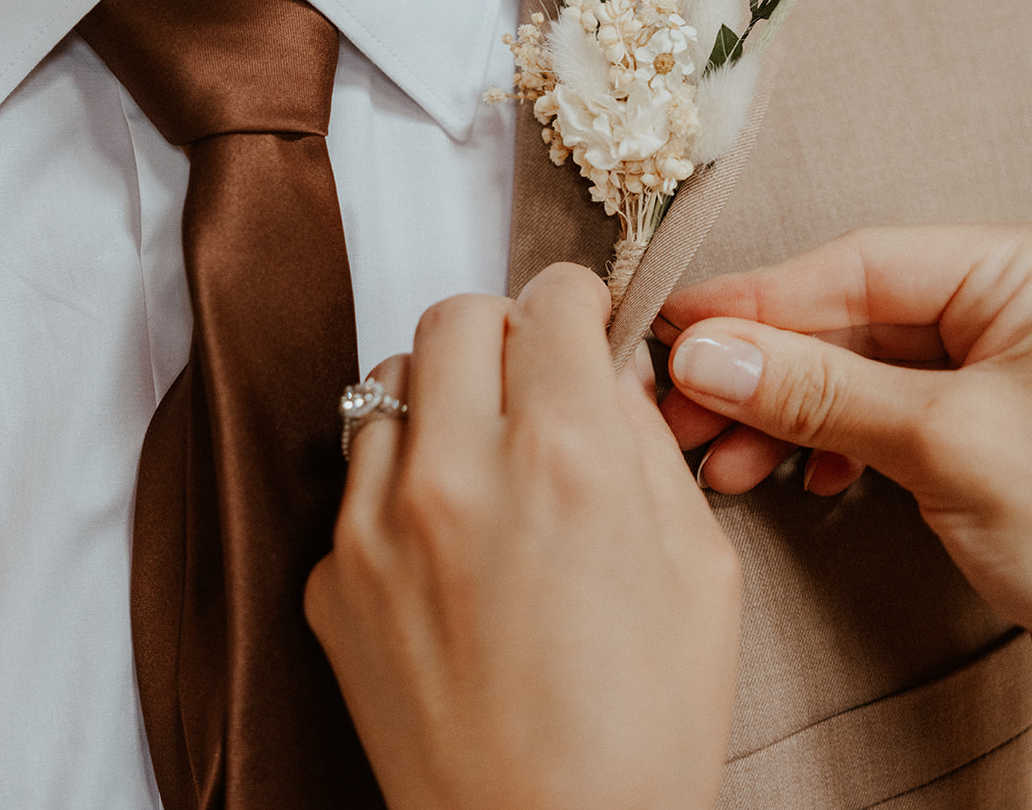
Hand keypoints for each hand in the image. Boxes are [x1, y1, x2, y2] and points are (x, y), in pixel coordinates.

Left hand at [305, 265, 740, 809]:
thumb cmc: (643, 731)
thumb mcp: (701, 575)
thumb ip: (645, 447)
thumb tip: (606, 373)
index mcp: (566, 460)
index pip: (549, 303)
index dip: (576, 300)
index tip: (580, 318)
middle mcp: (456, 474)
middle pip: (451, 318)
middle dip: (501, 331)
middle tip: (530, 379)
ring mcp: (376, 525)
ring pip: (386, 385)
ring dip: (438, 398)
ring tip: (481, 460)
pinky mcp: (331, 577)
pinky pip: (356, 481)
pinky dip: (398, 482)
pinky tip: (442, 544)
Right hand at [657, 222, 1031, 671]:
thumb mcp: (945, 444)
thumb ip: (817, 389)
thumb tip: (705, 353)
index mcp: (1026, 275)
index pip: (860, 265)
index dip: (758, 298)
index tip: (675, 327)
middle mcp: (1012, 312)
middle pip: (848, 319)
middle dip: (759, 370)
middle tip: (676, 409)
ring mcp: (998, 376)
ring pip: (856, 373)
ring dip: (781, 416)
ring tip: (720, 462)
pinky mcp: (984, 435)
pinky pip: (882, 417)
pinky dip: (828, 445)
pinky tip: (796, 478)